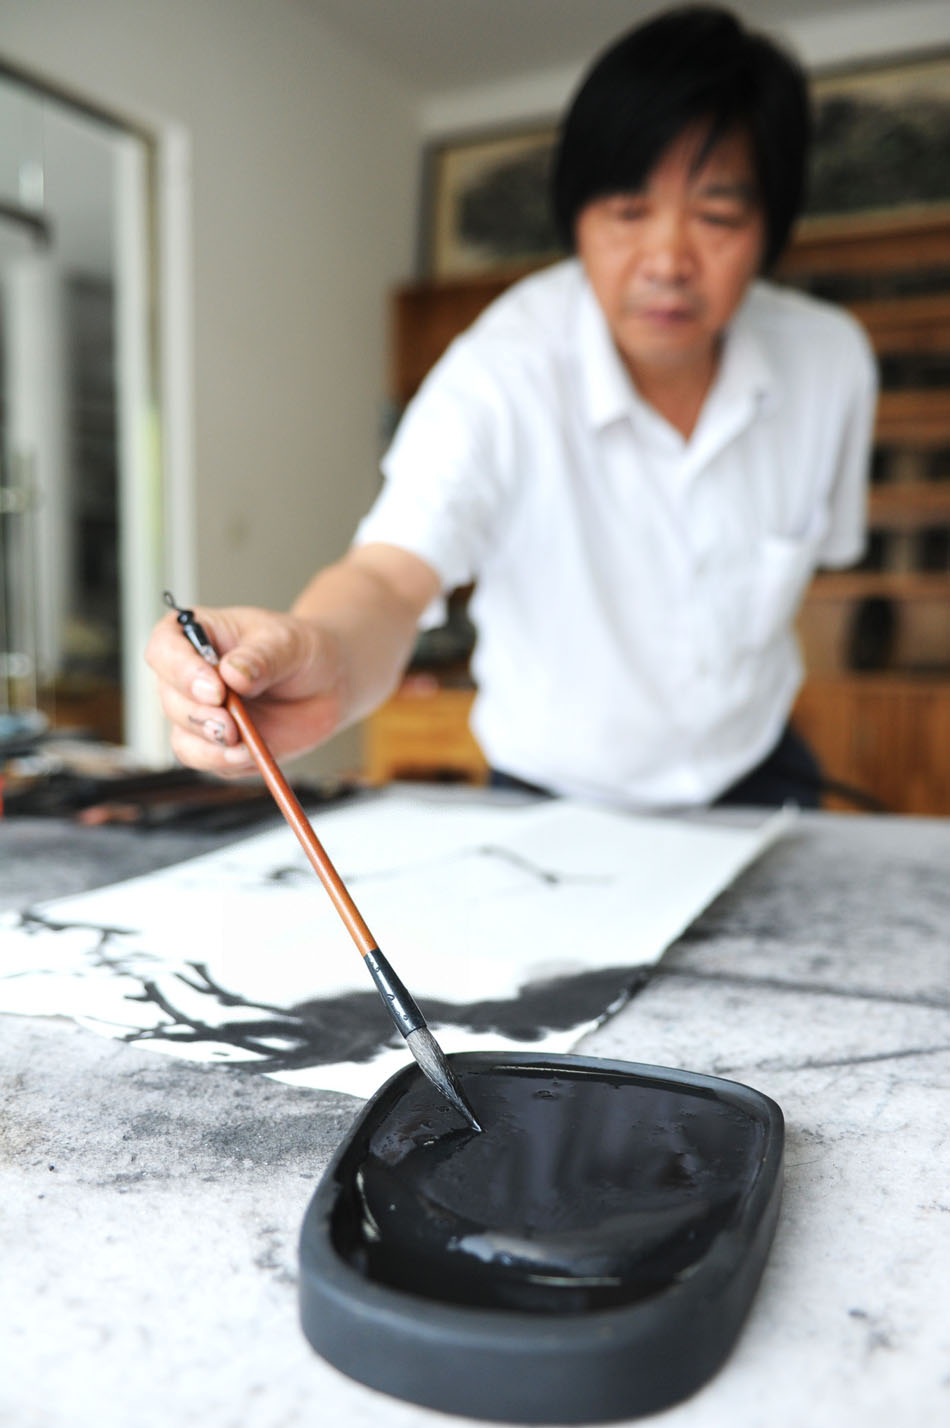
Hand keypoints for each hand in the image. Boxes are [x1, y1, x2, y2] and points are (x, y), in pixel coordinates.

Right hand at [145, 605, 343, 774]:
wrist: (326, 684)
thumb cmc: (301, 650)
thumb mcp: (289, 643)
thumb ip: (261, 657)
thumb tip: (232, 673)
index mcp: (196, 634)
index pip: (165, 649)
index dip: (181, 672)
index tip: (215, 690)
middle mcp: (189, 675)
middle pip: (170, 699)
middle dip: (199, 717)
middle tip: (231, 725)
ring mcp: (200, 711)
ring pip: (182, 737)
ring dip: (210, 747)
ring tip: (245, 746)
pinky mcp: (215, 744)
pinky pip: (206, 761)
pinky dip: (225, 762)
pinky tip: (251, 754)